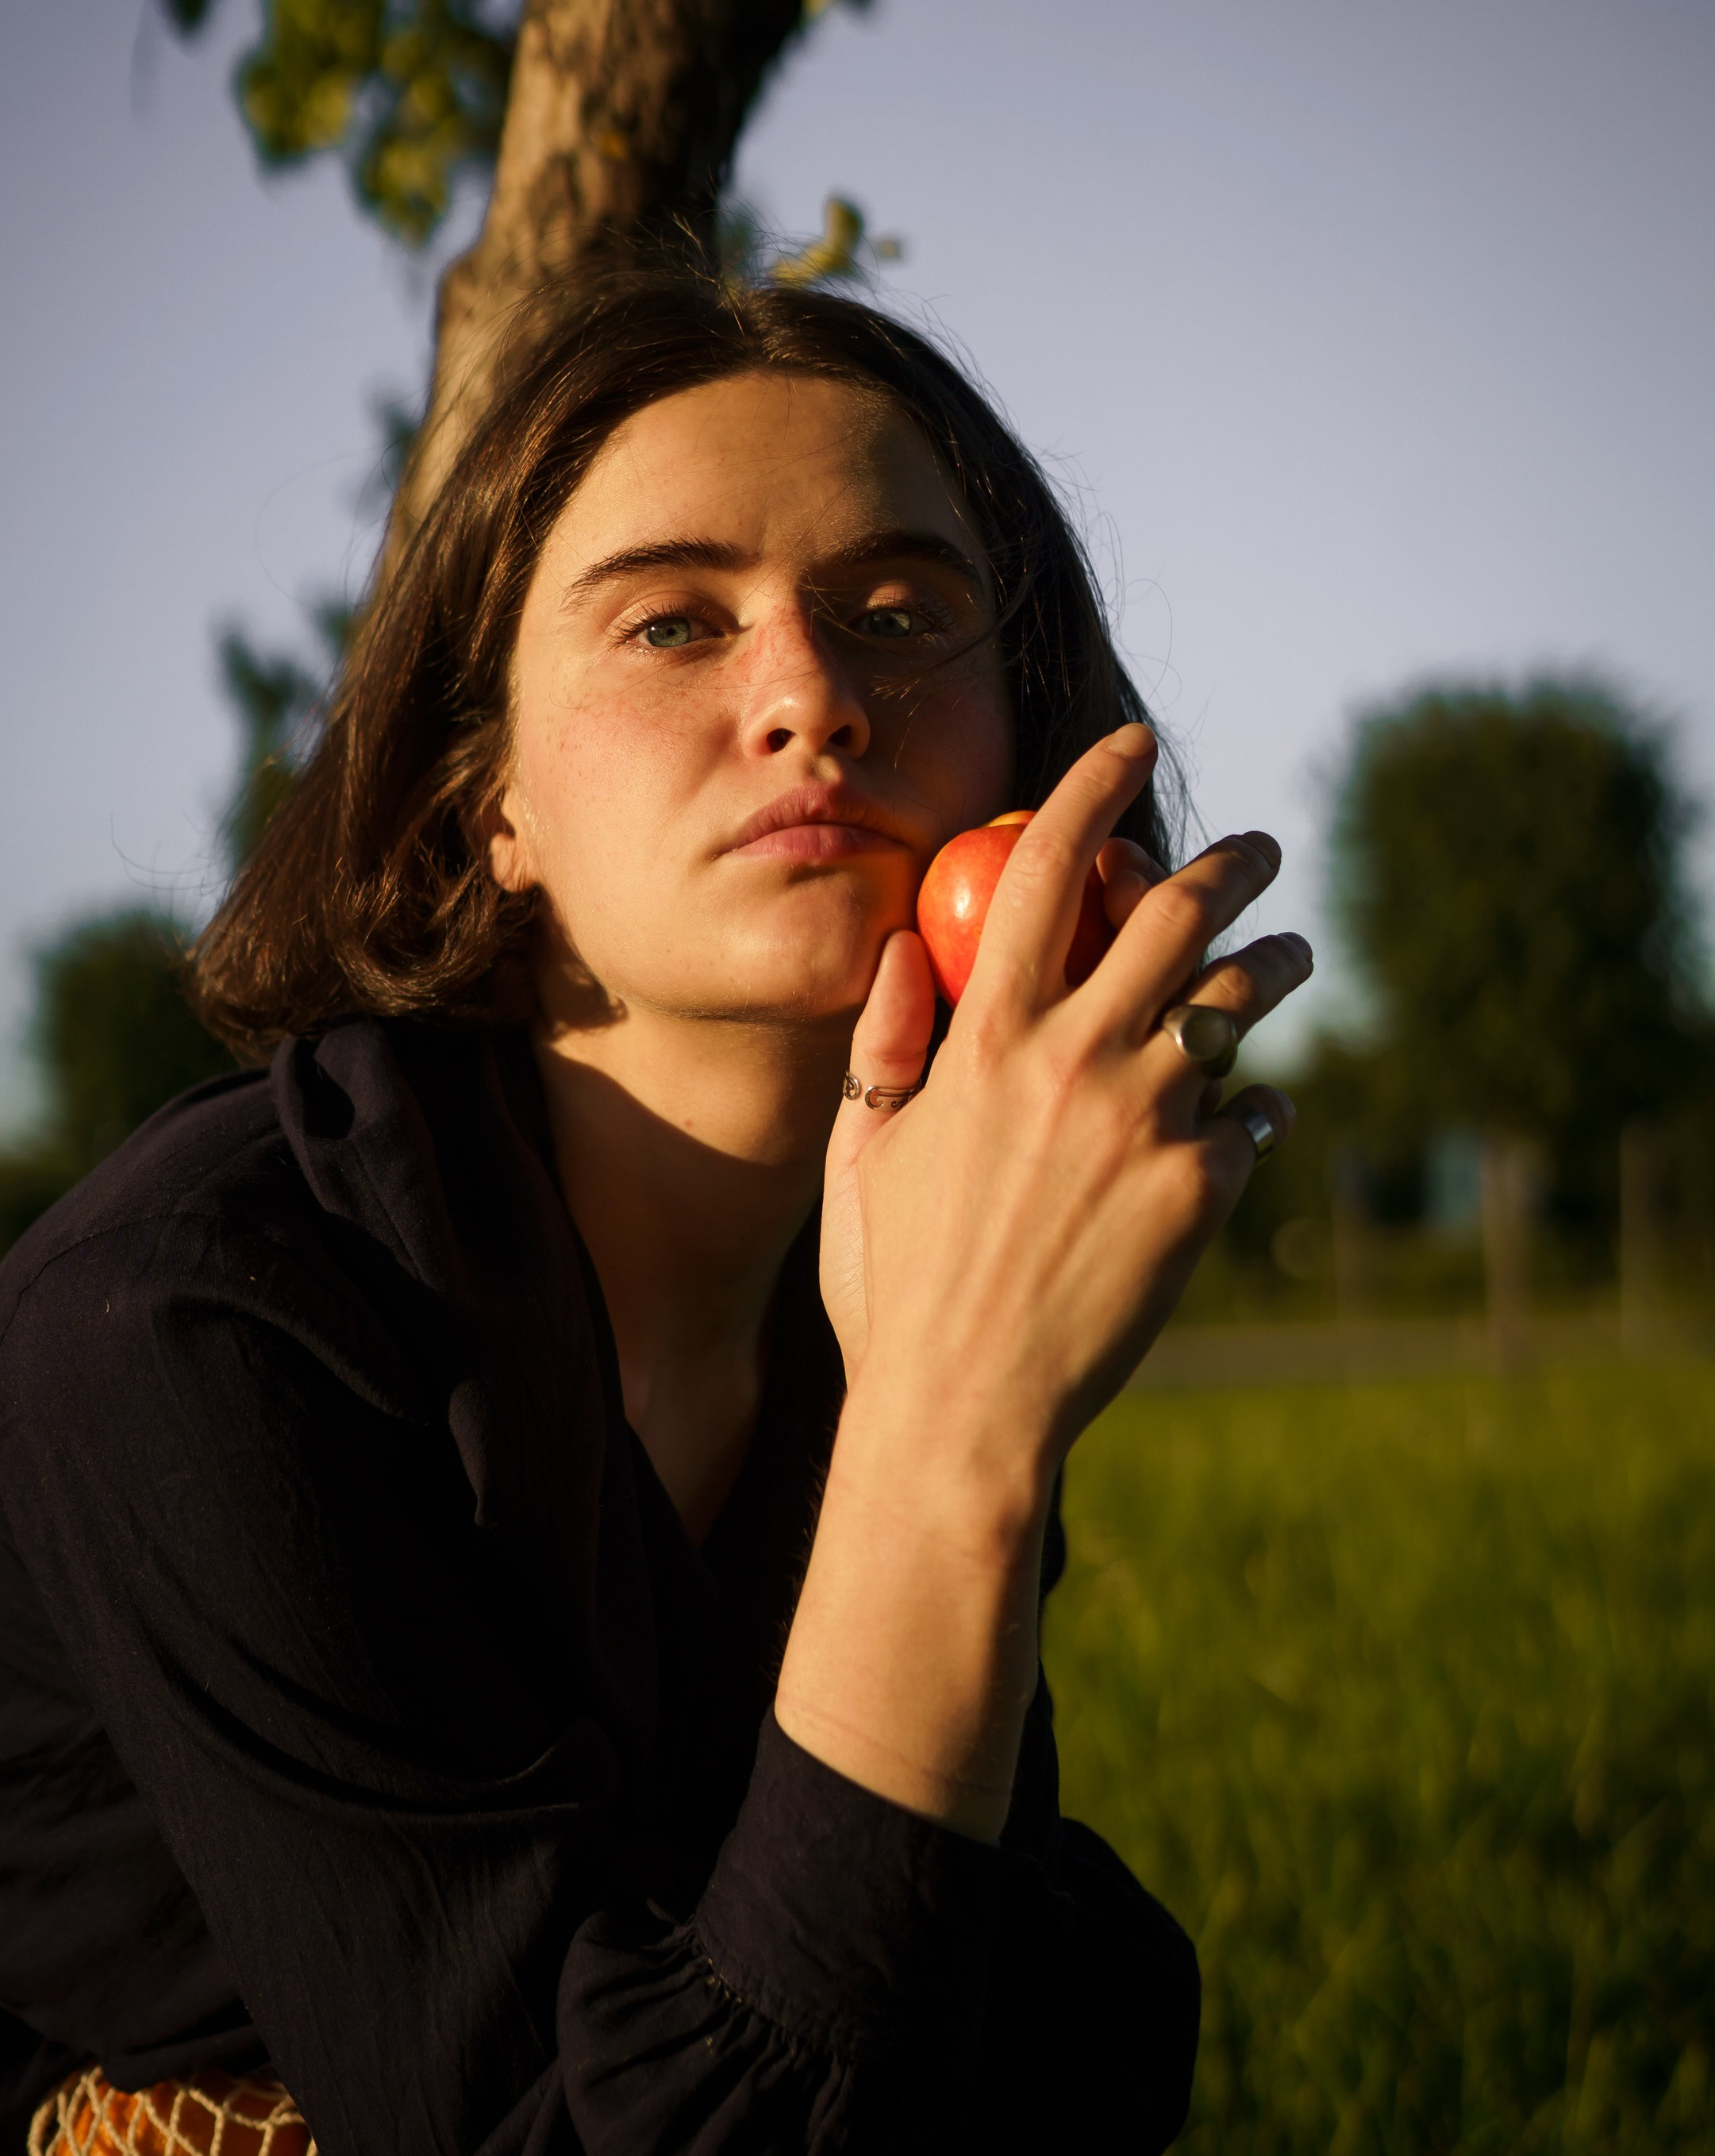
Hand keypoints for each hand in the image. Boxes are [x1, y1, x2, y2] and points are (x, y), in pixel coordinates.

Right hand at [788, 728, 1307, 1837]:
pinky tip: (1254, 1120)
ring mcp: (1148, 1122)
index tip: (1132, 744)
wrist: (967, 1410)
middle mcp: (1076, 1060)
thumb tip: (902, 949)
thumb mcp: (863, 1152)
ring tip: (1292, 955)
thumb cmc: (895, 1286)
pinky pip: (1251, 1120)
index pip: (1048, 866)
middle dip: (1232, 861)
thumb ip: (884, 1043)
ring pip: (1241, 1001)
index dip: (1095, 786)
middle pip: (1178, 911)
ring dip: (1277, 962)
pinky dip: (1254, 1111)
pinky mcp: (1202, 1189)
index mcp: (987, 1038)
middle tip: (1261, 847)